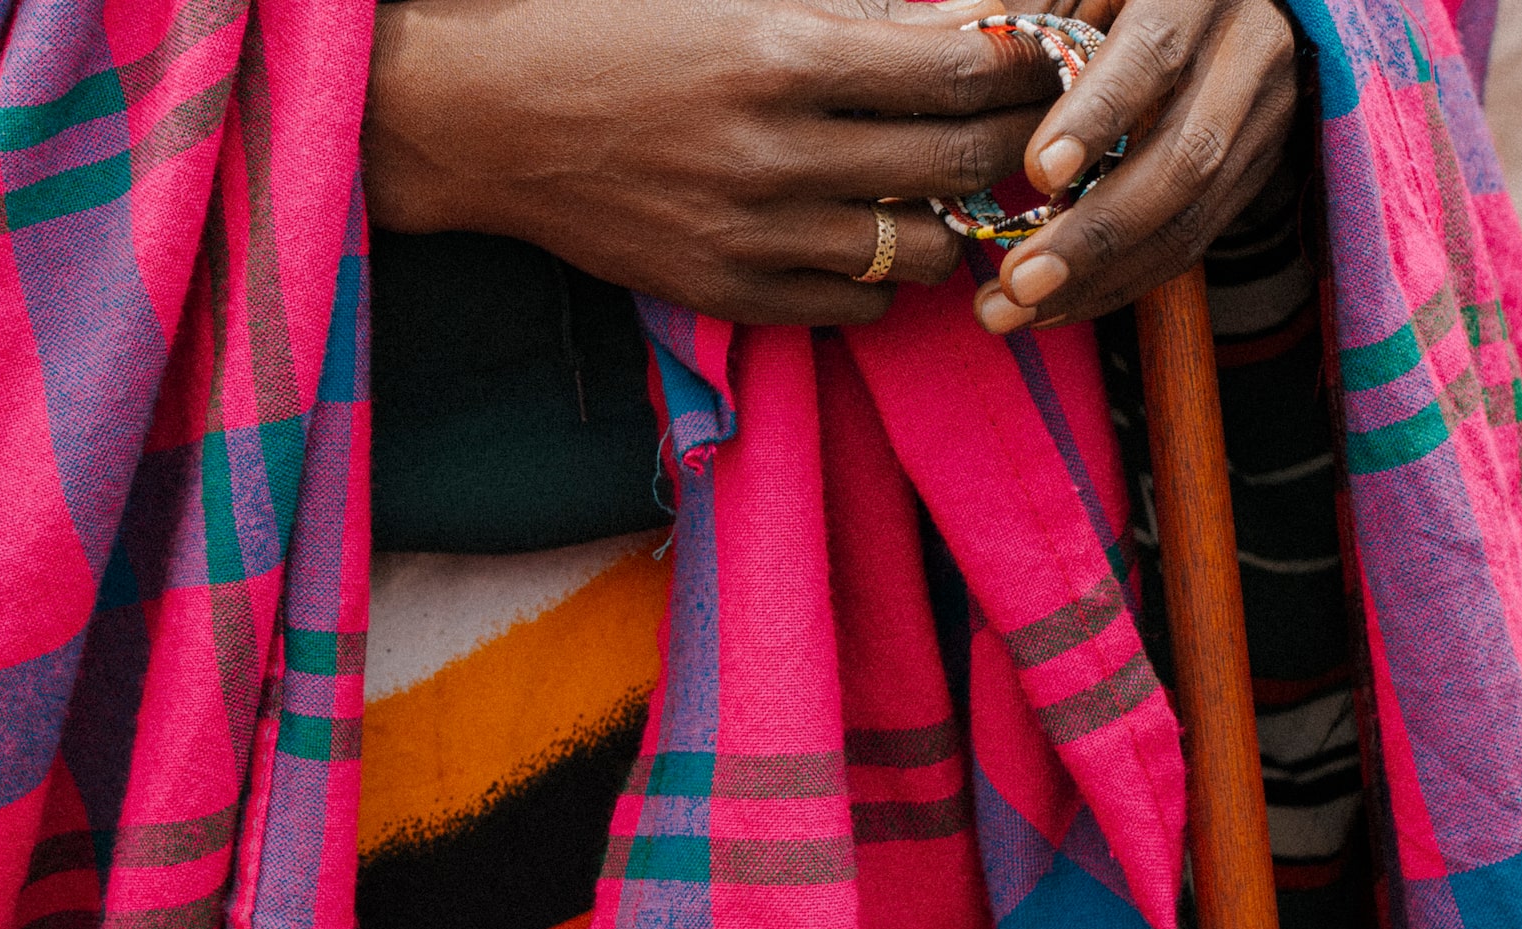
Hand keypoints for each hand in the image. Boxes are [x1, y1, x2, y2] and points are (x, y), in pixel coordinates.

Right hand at [364, 0, 1058, 325]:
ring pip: (924, 251)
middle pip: (961, 165)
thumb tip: (965, 33)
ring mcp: (751, 235)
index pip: (961, 73)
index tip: (1037, 63)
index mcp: (782, 54)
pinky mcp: (724, 293)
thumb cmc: (609, 33)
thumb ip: (852, 20)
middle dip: (1014, 146)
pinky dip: (879, 276)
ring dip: (948, 220)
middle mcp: (776, 152)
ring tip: (929, 190)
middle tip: (1020, 131)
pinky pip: (857, 307)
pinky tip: (860, 237)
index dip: (1021, 70)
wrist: (485, 117)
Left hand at [970, 0, 1298, 330]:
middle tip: (1015, 280)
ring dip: (1100, 278)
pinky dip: (1121, 282)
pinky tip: (1055, 305)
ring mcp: (1262, 118)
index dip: (1098, 115)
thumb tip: (962, 54)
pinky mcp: (1257, 169)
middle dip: (1094, 231)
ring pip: (1192, 215)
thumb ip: (1043, 19)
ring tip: (1014, 310)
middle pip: (1183, 156)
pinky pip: (1194, 240)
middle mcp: (1247, 54)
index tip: (1038, 173)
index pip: (1153, 53)